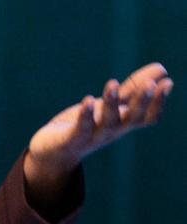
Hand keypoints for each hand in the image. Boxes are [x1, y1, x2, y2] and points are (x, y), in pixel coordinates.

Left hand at [25, 63, 172, 197]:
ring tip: (112, 83)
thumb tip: (162, 69)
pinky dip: (86, 115)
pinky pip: (81, 128)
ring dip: (111, 103)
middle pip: (132, 118)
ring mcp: (93, 137)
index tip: (168, 83)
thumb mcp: (111, 105)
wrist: (55, 154)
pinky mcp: (72, 139)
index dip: (158, 102)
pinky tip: (88, 100)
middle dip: (142, 102)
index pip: (148, 116)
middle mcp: (113, 131)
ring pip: (107, 122)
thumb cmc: (87, 126)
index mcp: (124, 123)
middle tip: (150, 84)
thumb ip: (132, 89)